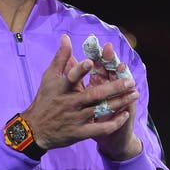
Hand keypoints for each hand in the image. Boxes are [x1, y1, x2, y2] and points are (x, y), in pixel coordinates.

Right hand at [22, 35, 139, 155]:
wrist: (35, 130)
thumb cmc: (45, 99)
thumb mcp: (49, 77)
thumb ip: (61, 58)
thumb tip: (66, 37)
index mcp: (61, 88)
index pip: (70, 77)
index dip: (79, 69)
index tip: (91, 61)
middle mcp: (69, 103)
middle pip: (93, 95)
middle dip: (113, 88)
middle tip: (130, 81)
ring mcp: (75, 119)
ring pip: (100, 110)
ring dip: (119, 103)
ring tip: (135, 94)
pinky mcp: (79, 132)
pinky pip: (99, 129)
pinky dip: (113, 123)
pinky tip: (125, 114)